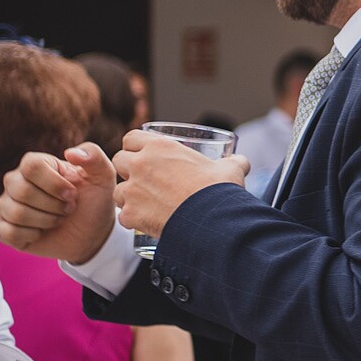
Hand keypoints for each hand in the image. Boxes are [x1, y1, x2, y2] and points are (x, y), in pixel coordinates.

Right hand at [0, 144, 118, 262]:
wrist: (92, 233)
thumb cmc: (94, 200)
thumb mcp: (102, 176)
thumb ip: (93, 156)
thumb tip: (70, 153)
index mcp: (35, 164)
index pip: (31, 166)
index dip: (55, 184)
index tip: (73, 193)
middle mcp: (15, 181)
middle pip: (22, 191)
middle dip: (54, 205)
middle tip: (69, 209)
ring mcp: (6, 204)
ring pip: (16, 213)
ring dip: (47, 220)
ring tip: (59, 219)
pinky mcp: (3, 228)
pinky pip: (9, 232)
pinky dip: (32, 236)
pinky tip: (42, 232)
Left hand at [111, 131, 249, 239]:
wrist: (213, 220)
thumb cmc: (219, 191)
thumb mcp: (230, 169)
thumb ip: (233, 162)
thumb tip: (241, 161)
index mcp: (160, 147)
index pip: (131, 138)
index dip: (136, 146)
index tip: (143, 154)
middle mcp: (141, 165)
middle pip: (118, 160)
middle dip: (128, 169)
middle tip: (144, 178)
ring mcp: (133, 190)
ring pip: (118, 190)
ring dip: (129, 195)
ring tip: (147, 203)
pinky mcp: (131, 214)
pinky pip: (125, 216)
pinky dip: (135, 220)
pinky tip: (149, 222)